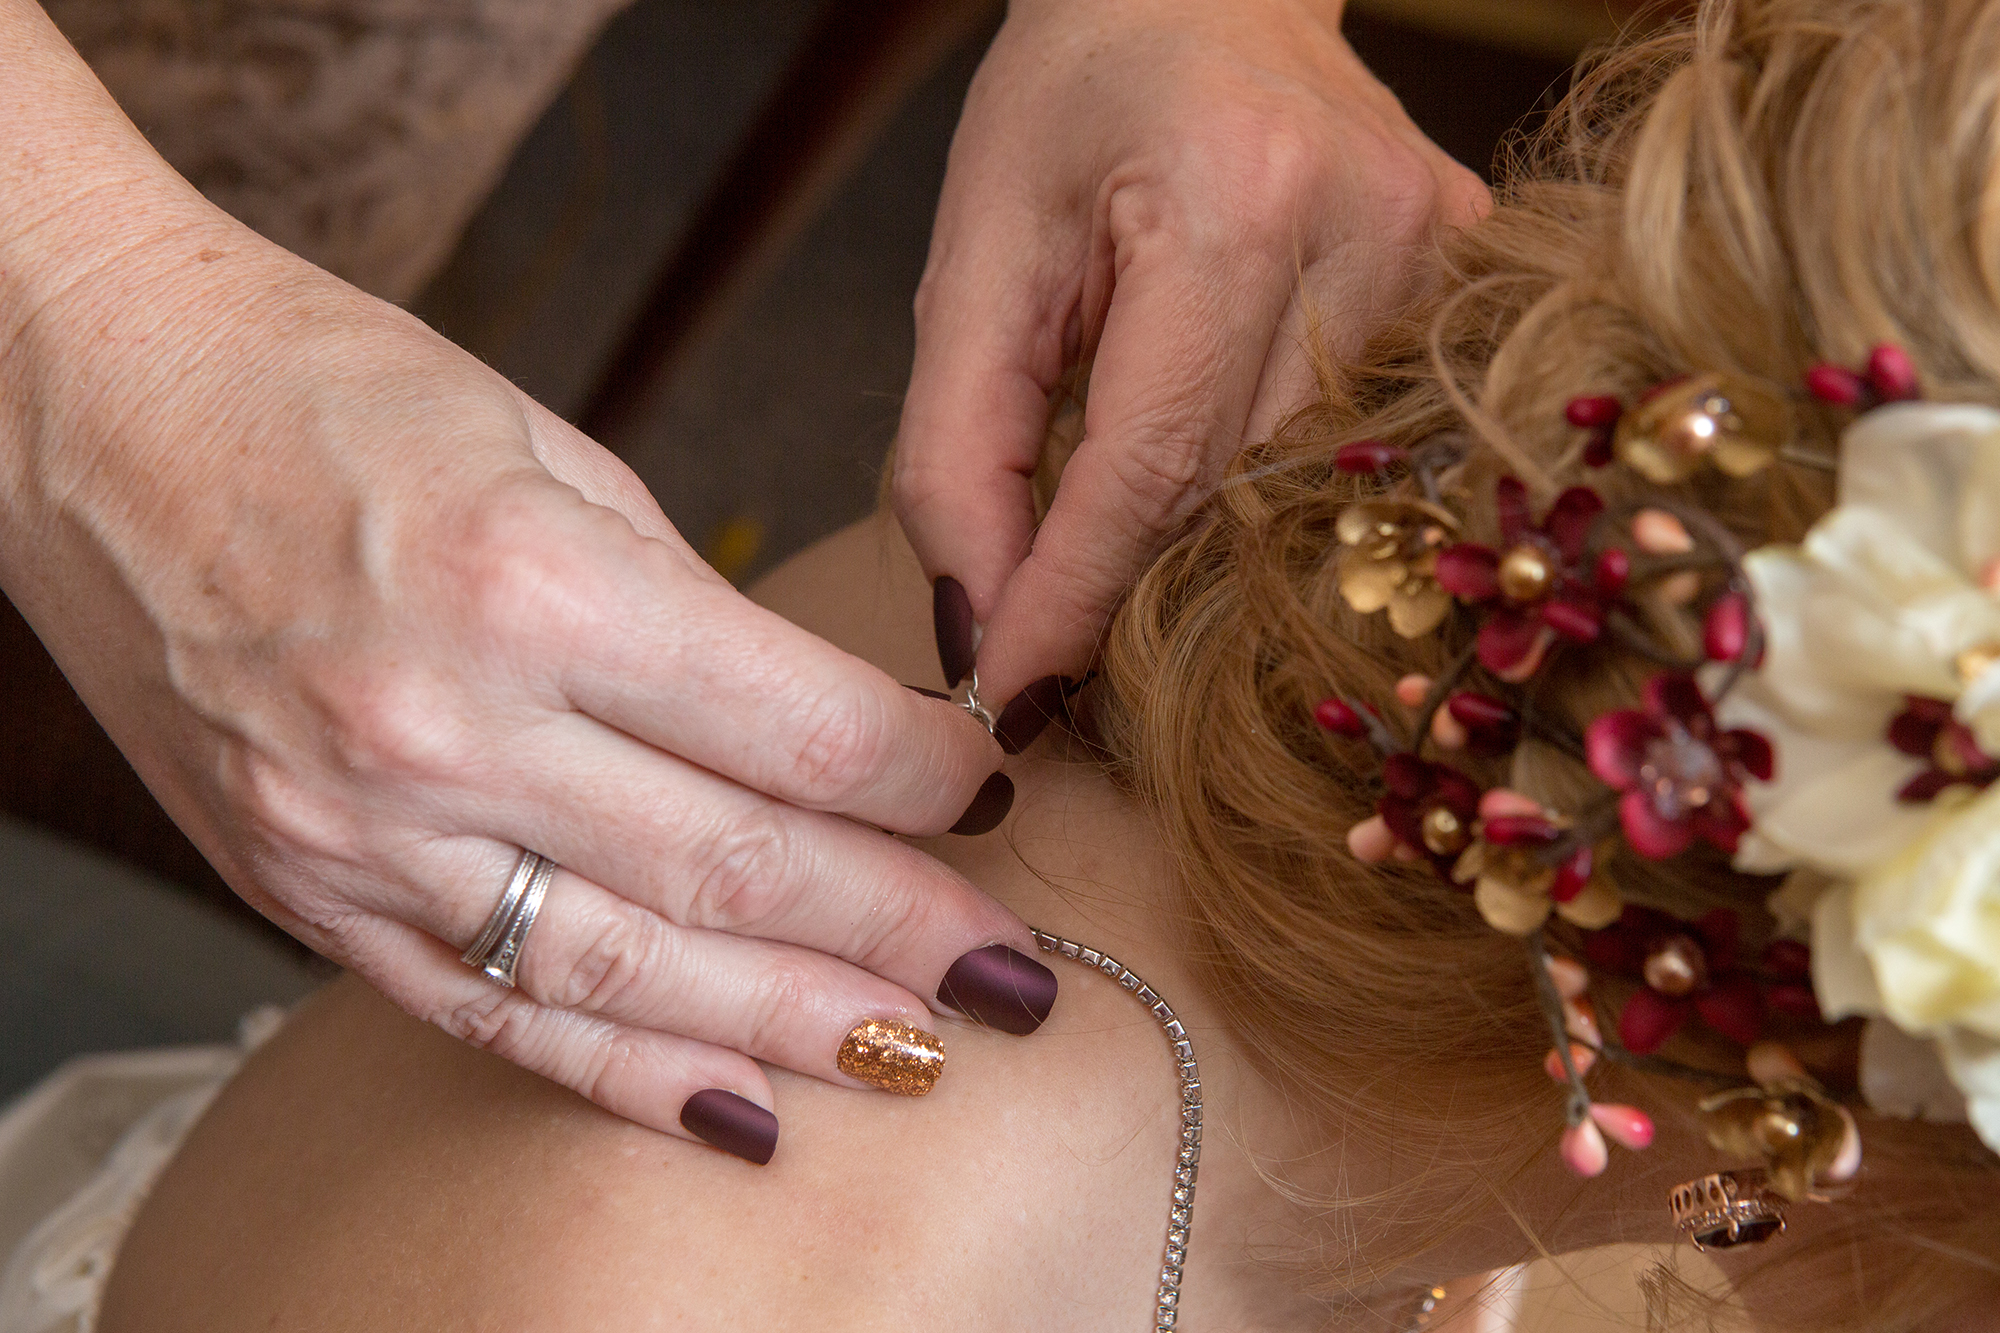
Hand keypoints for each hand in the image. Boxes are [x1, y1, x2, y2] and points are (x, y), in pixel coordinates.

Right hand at [0, 1, 1051, 1157]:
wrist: (93, 410)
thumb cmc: (332, 393)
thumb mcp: (555, 451)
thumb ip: (695, 615)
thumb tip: (834, 733)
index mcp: (533, 584)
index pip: (795, 729)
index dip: (922, 781)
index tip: (992, 798)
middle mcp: (448, 731)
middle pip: (736, 871)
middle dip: (898, 930)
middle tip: (1014, 975)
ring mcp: (363, 834)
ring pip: (631, 974)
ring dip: (793, 1024)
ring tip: (921, 1056)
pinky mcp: (305, 894)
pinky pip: (493, 1017)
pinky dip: (625, 1073)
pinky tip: (738, 1107)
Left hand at [894, 0, 1488, 721]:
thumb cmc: (1074, 99)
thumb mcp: (975, 255)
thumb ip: (957, 448)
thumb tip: (983, 626)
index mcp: (1236, 196)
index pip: (1157, 464)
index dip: (1077, 598)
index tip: (1012, 697)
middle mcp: (1370, 232)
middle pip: (1232, 492)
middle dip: (1128, 588)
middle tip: (1043, 648)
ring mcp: (1440, 258)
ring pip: (1294, 487)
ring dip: (1194, 541)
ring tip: (1111, 550)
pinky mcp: (1465, 276)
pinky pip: (1350, 443)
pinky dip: (1263, 488)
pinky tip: (1215, 478)